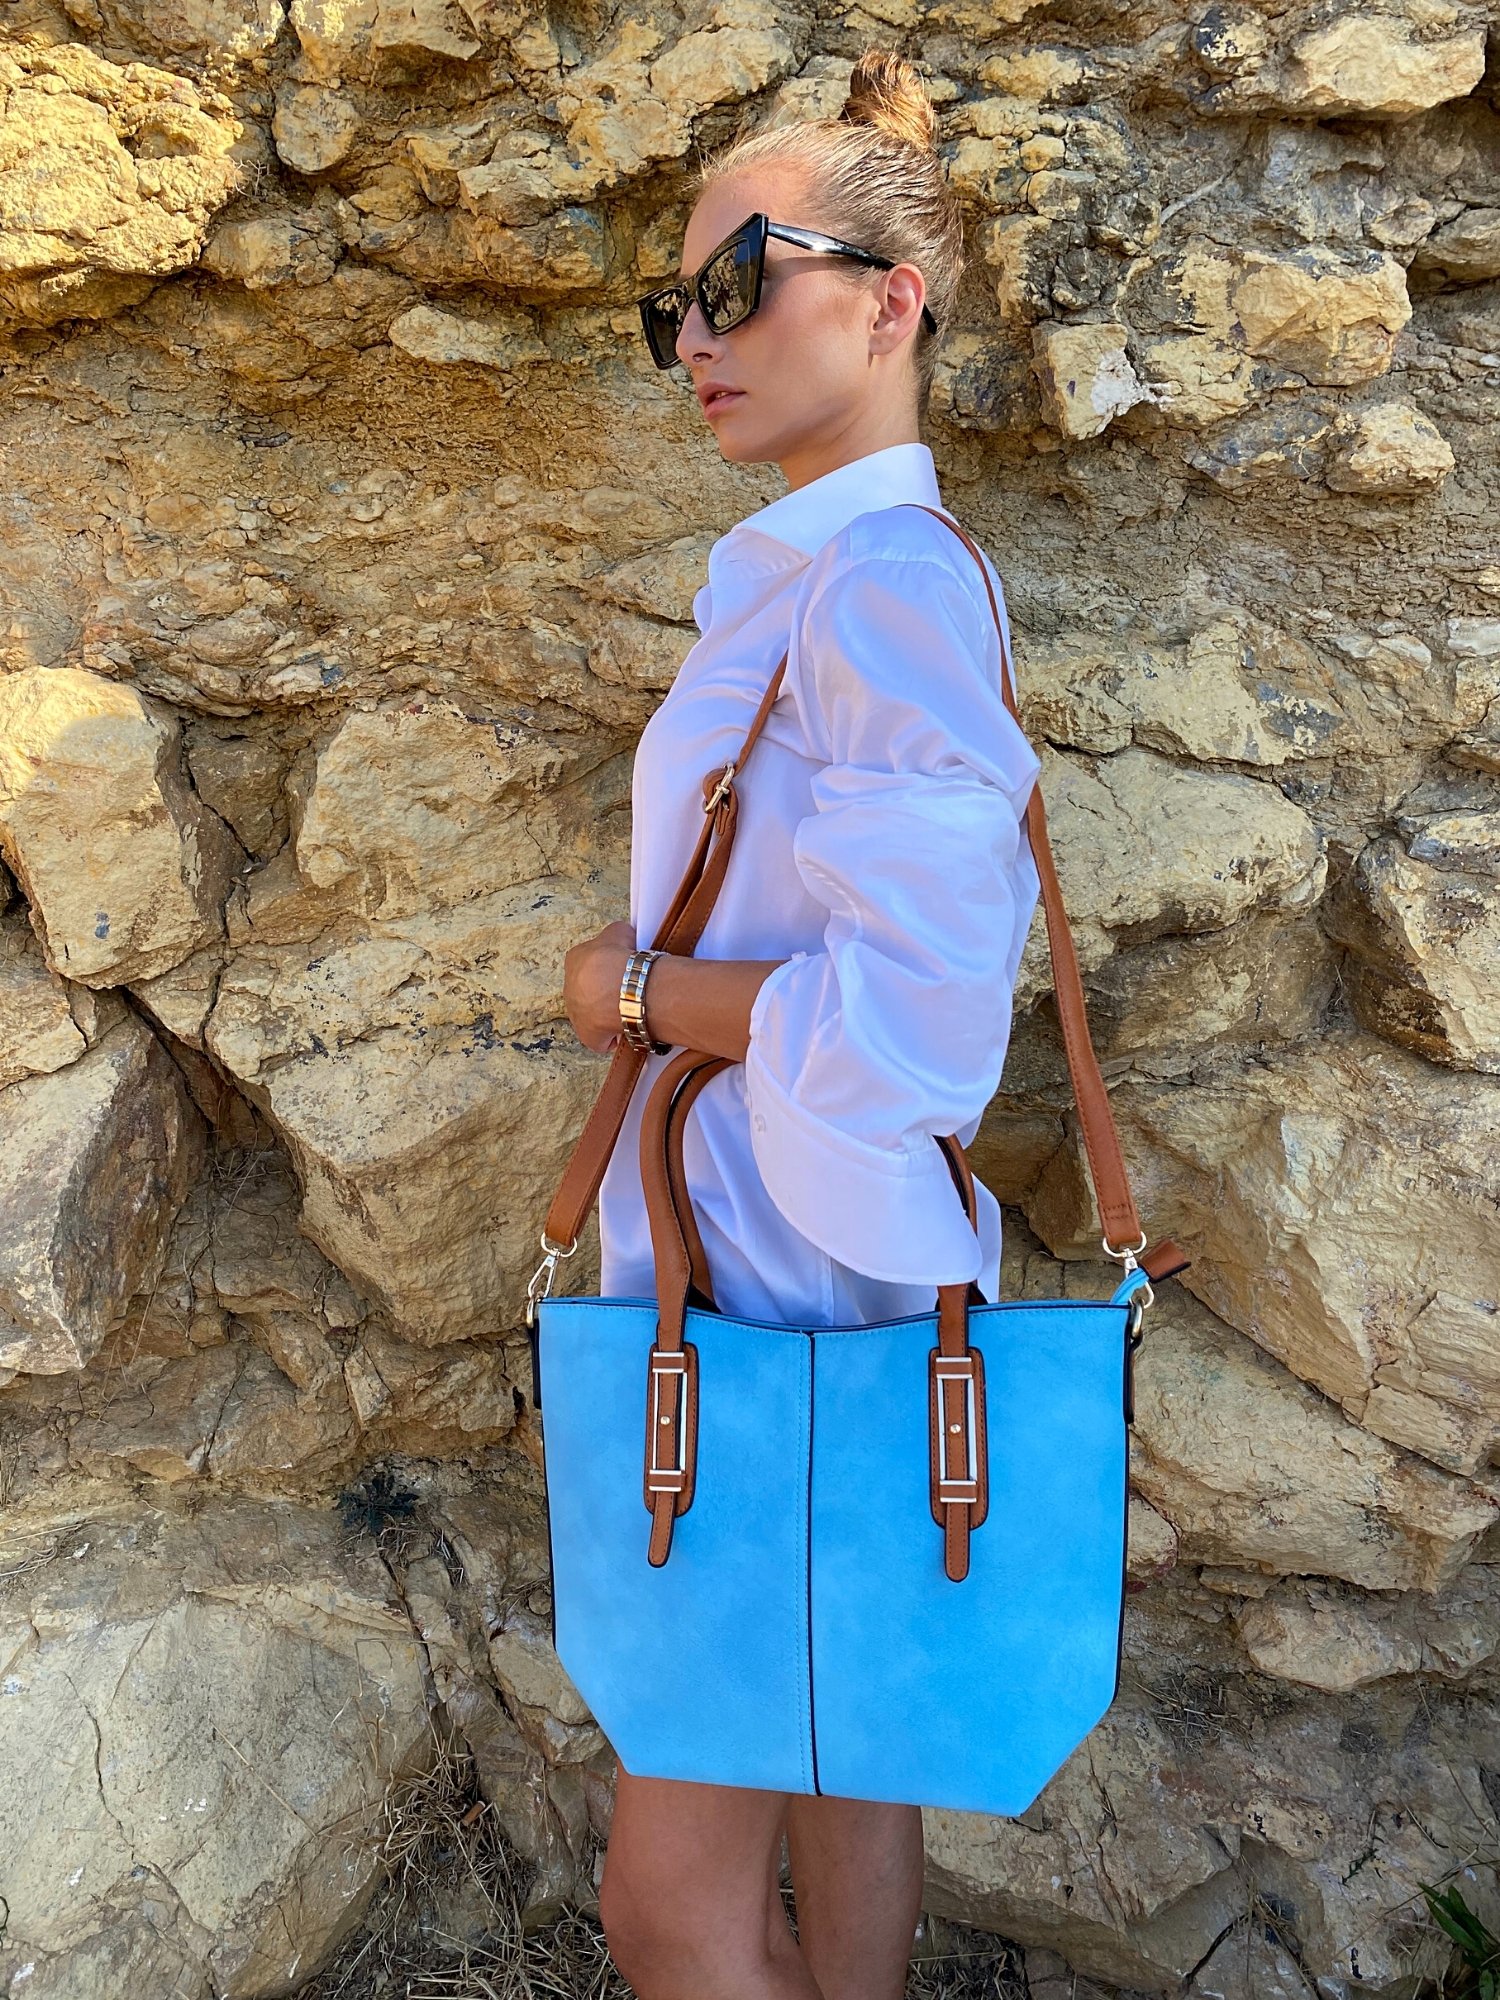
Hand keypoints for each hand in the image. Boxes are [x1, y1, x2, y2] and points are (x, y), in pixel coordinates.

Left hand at [563, 918, 637, 1054]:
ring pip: (594, 1014)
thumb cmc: (621, 958)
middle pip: (590, 990)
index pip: (590, 964)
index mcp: (574, 960)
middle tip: (629, 990)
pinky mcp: (587, 1036)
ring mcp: (576, 1014)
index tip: (623, 970)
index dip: (608, 967)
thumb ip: (617, 934)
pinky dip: (614, 1035)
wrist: (623, 987)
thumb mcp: (619, 931)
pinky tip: (629, 1027)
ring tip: (631, 1009)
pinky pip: (602, 1038)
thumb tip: (623, 938)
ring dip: (609, 1013)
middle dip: (606, 991)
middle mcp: (569, 988)